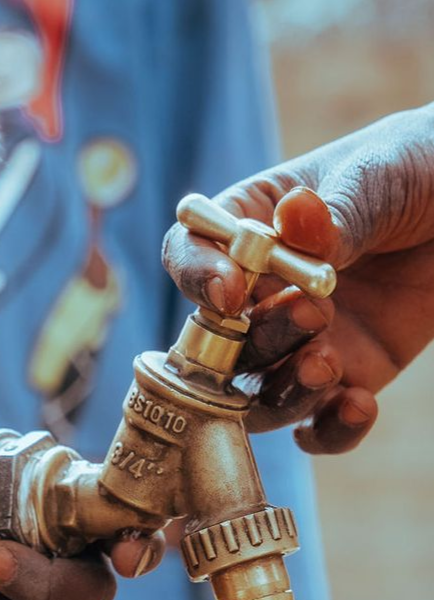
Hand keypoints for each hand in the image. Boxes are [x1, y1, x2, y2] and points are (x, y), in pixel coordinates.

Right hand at [162, 105, 433, 453]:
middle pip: (218, 342)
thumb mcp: (378, 176)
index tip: (229, 292)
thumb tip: (296, 219)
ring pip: (258, 396)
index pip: (189, 254)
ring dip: (284, 392)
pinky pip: (317, 427)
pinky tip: (359, 406)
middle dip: (256, 340)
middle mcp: (263, 294)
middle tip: (314, 313)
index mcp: (251, 226)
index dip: (196, 278)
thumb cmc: (417, 169)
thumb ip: (337, 211)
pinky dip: (329, 431)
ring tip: (328, 364)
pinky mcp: (345, 378)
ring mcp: (300, 342)